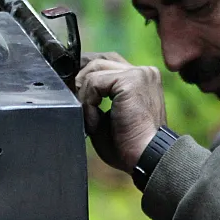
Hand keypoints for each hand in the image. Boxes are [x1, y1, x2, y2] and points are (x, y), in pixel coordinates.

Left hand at [75, 51, 167, 172]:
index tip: (76, 97)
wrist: (145, 158)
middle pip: (99, 60)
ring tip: (89, 120)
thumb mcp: (106, 118)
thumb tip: (73, 87)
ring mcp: (140, 73)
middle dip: (80, 80)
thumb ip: (95, 99)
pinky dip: (88, 103)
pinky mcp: (132, 80)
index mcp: (141, 79)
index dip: (86, 77)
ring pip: (94, 70)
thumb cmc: (128, 147)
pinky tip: (94, 124)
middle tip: (75, 105)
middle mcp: (144, 72)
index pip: (107, 64)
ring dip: (84, 96)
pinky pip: (95, 82)